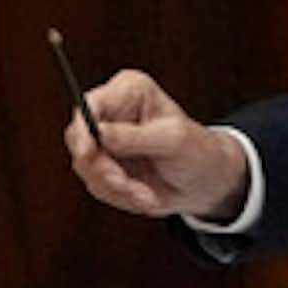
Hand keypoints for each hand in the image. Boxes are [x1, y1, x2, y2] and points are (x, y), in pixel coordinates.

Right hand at [65, 68, 249, 222]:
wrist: (207, 183)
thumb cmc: (198, 151)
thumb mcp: (172, 140)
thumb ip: (133, 136)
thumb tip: (98, 132)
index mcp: (128, 91)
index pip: (90, 104)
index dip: (83, 128)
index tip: (88, 152)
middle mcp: (112, 113)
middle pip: (80, 139)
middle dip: (104, 169)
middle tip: (126, 184)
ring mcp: (105, 142)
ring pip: (87, 168)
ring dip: (118, 187)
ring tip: (146, 192)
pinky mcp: (105, 167)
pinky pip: (97, 186)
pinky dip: (121, 196)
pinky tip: (144, 194)